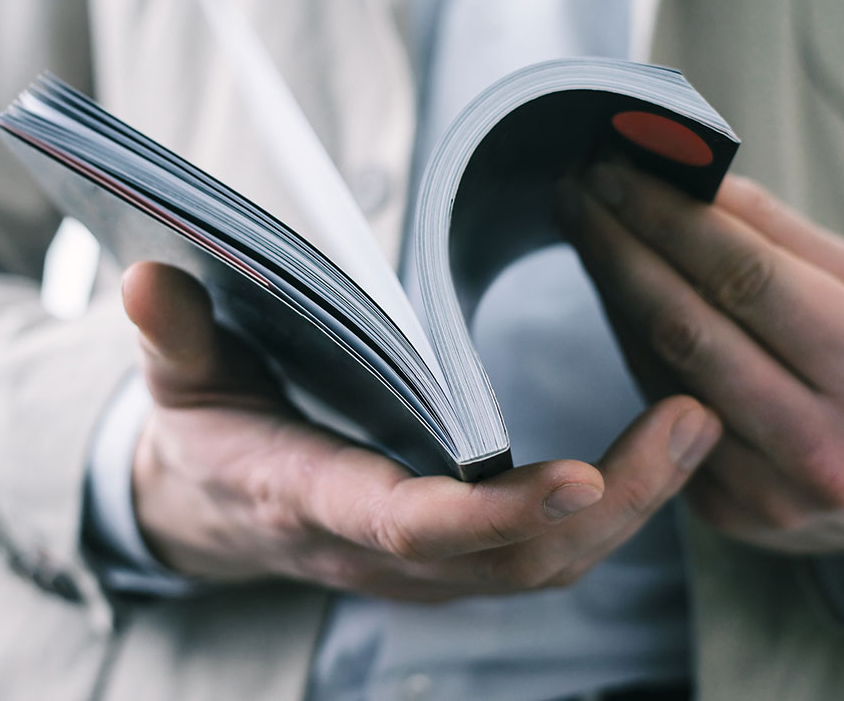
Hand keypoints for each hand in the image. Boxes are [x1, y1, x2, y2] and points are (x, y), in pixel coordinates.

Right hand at [120, 261, 720, 599]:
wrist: (210, 510)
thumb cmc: (204, 434)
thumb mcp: (176, 383)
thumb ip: (172, 335)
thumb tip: (147, 277)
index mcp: (313, 499)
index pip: (410, 522)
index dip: (493, 510)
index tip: (583, 478)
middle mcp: (381, 552)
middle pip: (512, 559)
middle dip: (612, 507)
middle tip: (691, 420)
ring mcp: (424, 566)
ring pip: (542, 566)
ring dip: (631, 508)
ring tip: (696, 425)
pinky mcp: (451, 559)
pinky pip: (540, 555)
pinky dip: (607, 514)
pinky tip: (655, 454)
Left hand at [557, 163, 843, 562]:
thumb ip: (777, 235)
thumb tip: (684, 175)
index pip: (748, 280)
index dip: (669, 221)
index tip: (615, 170)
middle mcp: (825, 448)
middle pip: (687, 329)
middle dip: (619, 248)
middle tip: (578, 190)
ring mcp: (768, 493)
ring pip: (658, 370)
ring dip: (611, 288)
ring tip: (585, 226)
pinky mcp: (724, 513)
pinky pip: (655, 409)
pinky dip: (630, 342)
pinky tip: (614, 290)